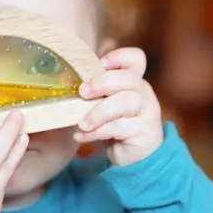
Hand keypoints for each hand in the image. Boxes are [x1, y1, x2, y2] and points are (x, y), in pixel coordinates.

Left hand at [75, 48, 162, 165]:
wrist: (133, 156)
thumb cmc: (114, 125)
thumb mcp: (103, 104)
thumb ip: (94, 92)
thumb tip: (65, 82)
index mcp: (132, 80)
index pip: (135, 59)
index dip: (119, 57)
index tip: (100, 64)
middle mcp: (143, 92)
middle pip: (128, 78)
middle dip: (102, 83)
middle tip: (82, 92)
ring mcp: (147, 111)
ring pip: (126, 102)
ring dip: (99, 112)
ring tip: (81, 123)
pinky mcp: (144, 131)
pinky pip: (119, 127)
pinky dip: (96, 132)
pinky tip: (82, 136)